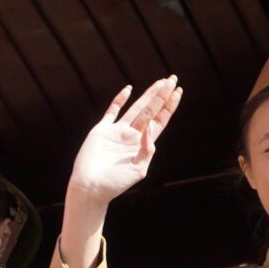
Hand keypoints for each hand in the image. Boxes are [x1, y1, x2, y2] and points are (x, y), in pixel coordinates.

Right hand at [66, 78, 181, 210]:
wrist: (90, 188)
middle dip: (162, 95)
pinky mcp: (101, 130)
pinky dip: (119, 100)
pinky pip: (112, 111)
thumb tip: (150, 124)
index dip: (169, 106)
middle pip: (151, 111)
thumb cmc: (115, 184)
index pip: (160, 121)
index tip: (178, 91)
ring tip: (160, 82)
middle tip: (173, 79)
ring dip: (148, 95)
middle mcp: (132, 136)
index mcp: (143, 146)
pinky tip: (129, 89)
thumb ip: (147, 147)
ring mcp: (117, 132)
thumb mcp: (139, 169)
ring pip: (136, 108)